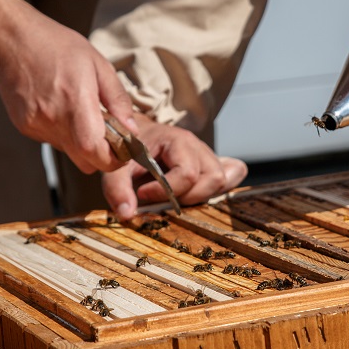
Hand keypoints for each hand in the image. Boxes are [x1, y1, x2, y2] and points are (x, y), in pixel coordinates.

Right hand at [0, 0, 136, 173]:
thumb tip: (132, 129)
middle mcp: (53, 119)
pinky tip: (61, 108)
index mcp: (75, 102)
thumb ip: (118, 100)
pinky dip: (64, 133)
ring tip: (82, 112)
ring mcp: (36, 126)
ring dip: (83, 142)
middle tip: (110, 133)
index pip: (95, 152)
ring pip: (70, 153)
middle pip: (85, 162)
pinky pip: (53, 142)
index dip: (114, 158)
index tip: (125, 148)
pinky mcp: (25, 127)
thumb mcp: (99, 65)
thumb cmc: (56, 46)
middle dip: (103, 155)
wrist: (10, 40)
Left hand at [102, 114, 247, 219]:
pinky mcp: (211, 164)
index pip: (187, 173)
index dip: (167, 190)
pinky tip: (199, 193)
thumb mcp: (116, 167)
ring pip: (222, 180)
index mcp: (178, 141)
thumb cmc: (127, 149)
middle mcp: (197, 147)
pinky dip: (220, 188)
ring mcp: (207, 155)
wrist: (133, 134)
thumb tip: (128, 214)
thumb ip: (118, 188)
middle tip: (163, 199)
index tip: (143, 193)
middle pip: (213, 178)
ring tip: (176, 198)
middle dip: (188, 196)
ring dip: (201, 195)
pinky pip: (232, 174)